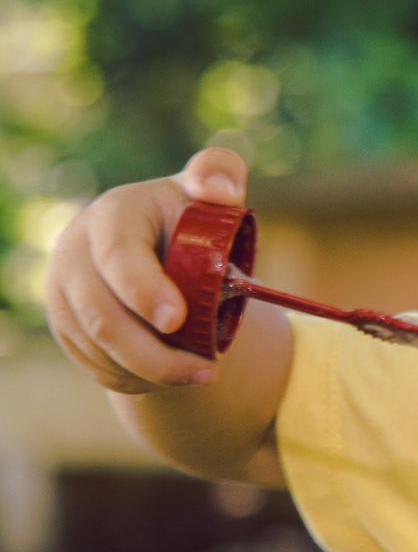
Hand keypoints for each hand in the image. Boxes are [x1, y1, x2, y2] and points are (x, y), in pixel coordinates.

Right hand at [45, 148, 248, 393]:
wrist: (161, 249)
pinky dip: (136, 378)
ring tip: (203, 374)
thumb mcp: (208, 192)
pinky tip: (172, 377)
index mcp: (114, 214)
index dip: (143, 289)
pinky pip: (96, 365)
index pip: (117, 254)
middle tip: (208, 369)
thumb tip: (218, 191)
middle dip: (155, 351)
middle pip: (102, 315)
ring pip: (98, 347)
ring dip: (152, 370)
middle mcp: (77, 252)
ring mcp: (64, 292)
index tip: (177, 319)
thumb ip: (219, 173)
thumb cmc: (192, 219)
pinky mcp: (67, 326)